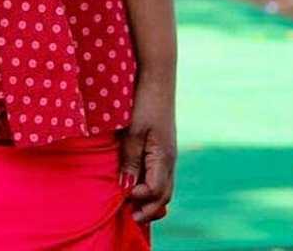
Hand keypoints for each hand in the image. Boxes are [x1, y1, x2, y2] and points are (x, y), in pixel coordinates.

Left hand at [120, 80, 175, 226]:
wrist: (158, 77)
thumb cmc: (145, 102)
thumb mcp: (134, 130)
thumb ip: (130, 159)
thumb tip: (126, 188)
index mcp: (164, 157)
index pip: (155, 191)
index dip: (139, 198)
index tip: (122, 196)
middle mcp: (170, 159)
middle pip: (164, 195)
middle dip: (148, 208)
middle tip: (130, 216)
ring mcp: (168, 153)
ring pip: (165, 187)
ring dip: (151, 200)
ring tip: (134, 207)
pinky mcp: (164, 146)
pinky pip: (162, 175)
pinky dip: (152, 187)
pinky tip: (138, 184)